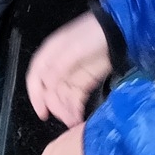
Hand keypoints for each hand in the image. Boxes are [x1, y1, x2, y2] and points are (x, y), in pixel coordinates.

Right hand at [26, 12, 112, 127]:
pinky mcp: (85, 81)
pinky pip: (76, 98)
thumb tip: (47, 84)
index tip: (42, 112)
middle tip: (64, 119)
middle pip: (50, 91)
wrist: (118, 31)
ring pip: (62, 97)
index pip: (35, 78)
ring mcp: (72, 75)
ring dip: (66, 110)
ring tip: (74, 122)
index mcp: (49, 55)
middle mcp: (57, 67)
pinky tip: (78, 118)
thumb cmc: (93, 34)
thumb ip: (59, 66)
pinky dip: (76, 109)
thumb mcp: (74, 48)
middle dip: (55, 106)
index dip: (35, 96)